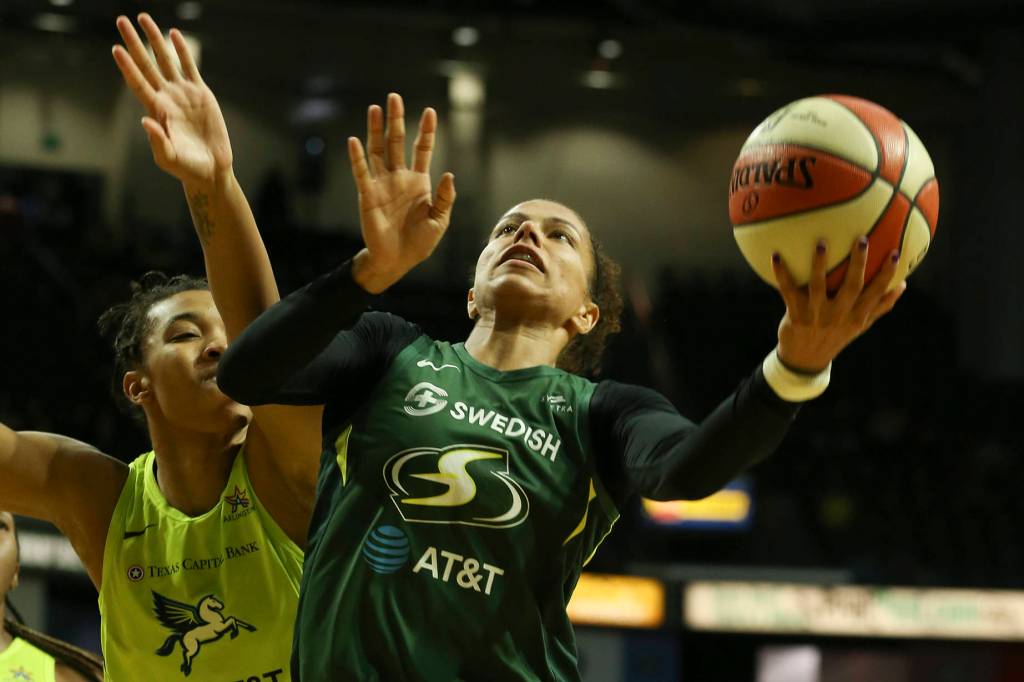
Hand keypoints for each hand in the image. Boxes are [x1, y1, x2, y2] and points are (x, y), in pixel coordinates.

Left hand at [112, 14, 231, 188]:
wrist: (211, 169)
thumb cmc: (187, 168)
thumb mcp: (169, 158)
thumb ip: (158, 141)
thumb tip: (146, 121)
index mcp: (157, 111)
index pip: (138, 83)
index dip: (128, 66)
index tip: (116, 48)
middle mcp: (167, 97)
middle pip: (147, 64)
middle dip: (134, 42)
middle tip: (121, 20)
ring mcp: (183, 93)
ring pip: (166, 60)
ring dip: (155, 39)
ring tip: (144, 18)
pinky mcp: (201, 93)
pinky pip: (189, 67)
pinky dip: (182, 50)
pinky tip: (174, 34)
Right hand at [349, 94, 455, 293]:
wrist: (396, 262)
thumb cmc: (419, 243)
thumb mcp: (439, 221)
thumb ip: (444, 198)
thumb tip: (449, 174)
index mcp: (419, 182)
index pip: (422, 150)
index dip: (426, 131)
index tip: (430, 111)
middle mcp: (399, 178)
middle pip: (397, 142)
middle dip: (396, 120)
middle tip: (394, 97)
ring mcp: (382, 185)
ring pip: (378, 151)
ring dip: (376, 130)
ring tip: (375, 108)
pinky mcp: (367, 196)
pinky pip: (362, 173)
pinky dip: (358, 158)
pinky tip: (354, 140)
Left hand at [772, 236, 906, 372]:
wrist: (805, 359)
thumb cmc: (836, 335)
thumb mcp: (860, 325)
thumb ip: (880, 306)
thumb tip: (903, 284)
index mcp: (857, 317)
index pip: (876, 293)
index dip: (886, 274)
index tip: (895, 254)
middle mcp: (838, 315)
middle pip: (851, 287)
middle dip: (858, 263)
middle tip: (862, 239)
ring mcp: (816, 315)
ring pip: (818, 286)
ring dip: (819, 264)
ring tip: (822, 243)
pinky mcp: (795, 314)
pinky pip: (787, 290)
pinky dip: (781, 274)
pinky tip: (776, 256)